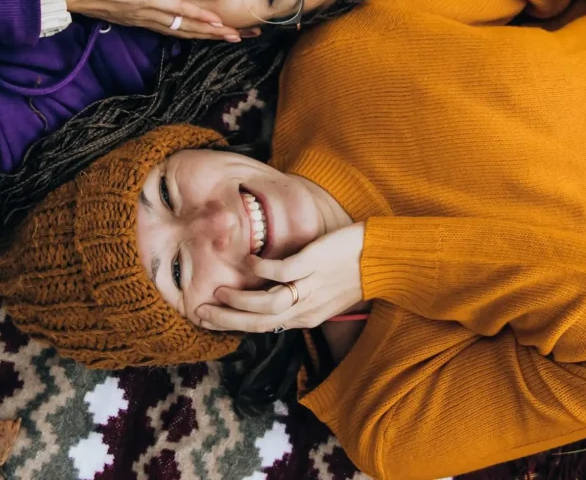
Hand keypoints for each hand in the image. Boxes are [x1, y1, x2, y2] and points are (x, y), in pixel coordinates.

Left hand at [54, 0, 240, 40]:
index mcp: (142, 17)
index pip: (177, 27)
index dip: (201, 31)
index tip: (224, 31)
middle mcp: (148, 19)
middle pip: (187, 31)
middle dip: (216, 36)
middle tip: (243, 37)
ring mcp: (147, 11)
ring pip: (186, 25)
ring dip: (213, 31)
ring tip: (236, 34)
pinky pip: (174, 10)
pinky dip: (195, 18)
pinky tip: (213, 21)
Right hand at [197, 222, 365, 332]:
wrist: (384, 257)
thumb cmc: (353, 272)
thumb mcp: (324, 293)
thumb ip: (297, 297)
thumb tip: (268, 294)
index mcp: (307, 317)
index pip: (264, 327)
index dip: (235, 326)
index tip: (210, 320)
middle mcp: (307, 308)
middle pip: (260, 322)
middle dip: (228, 320)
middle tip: (201, 313)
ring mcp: (310, 286)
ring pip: (268, 303)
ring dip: (240, 300)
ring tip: (219, 293)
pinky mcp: (314, 263)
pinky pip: (281, 272)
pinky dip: (260, 270)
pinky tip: (248, 263)